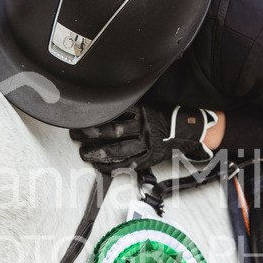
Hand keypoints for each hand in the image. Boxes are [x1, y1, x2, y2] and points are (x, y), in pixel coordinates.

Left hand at [70, 104, 217, 171]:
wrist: (186, 127)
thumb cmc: (163, 114)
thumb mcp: (147, 101)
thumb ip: (129, 102)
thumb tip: (104, 96)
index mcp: (142, 110)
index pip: (114, 112)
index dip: (94, 117)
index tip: (80, 119)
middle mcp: (143, 126)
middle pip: (112, 130)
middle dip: (90, 134)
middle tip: (76, 135)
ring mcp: (146, 143)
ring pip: (119, 149)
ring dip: (98, 153)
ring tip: (84, 153)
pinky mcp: (149, 157)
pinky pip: (128, 164)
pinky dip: (112, 167)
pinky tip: (100, 166)